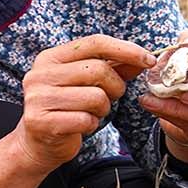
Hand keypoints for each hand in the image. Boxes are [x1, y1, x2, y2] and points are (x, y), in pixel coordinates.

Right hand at [12, 34, 156, 172]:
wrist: (38, 144)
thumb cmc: (68, 109)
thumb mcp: (88, 83)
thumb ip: (114, 68)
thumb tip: (143, 58)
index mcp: (51, 58)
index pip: (94, 43)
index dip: (126, 49)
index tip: (149, 60)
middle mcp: (41, 74)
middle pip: (98, 70)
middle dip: (115, 86)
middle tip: (112, 97)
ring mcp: (38, 98)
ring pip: (95, 97)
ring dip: (103, 108)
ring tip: (92, 112)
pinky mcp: (42, 122)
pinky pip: (86, 119)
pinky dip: (91, 124)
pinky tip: (81, 125)